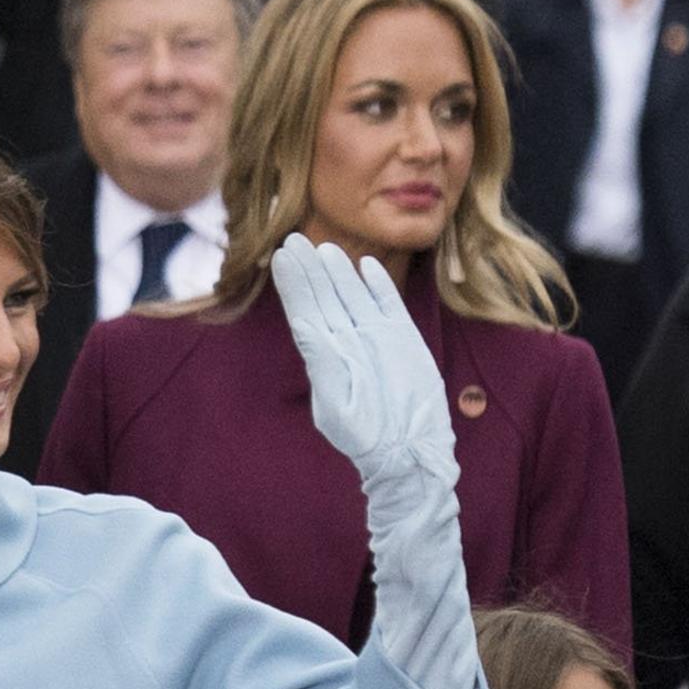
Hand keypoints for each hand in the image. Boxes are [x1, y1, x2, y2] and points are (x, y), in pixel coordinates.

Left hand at [272, 234, 455, 495]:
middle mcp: (347, 343)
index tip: (282, 257)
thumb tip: (306, 327)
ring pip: (352, 296)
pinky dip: (377, 285)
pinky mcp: (402, 338)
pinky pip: (387, 303)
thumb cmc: (366, 435)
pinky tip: (365, 265)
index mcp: (325, 358)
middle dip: (309, 270)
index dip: (294, 285)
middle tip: (293, 240)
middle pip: (324, 299)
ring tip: (323, 247)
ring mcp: (374, 337)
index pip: (305, 313)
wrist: (407, 448)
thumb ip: (323, 362)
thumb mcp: (337, 400)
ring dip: (337, 272)